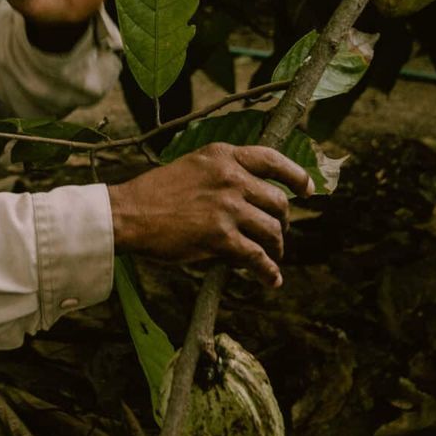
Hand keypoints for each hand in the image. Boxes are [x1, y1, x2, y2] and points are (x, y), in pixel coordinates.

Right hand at [106, 144, 311, 287]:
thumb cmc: (155, 193)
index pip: (273, 160)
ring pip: (272, 230)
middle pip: (278, 202)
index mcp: (224, 156)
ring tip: (272, 257)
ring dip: (277, 247)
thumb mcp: (193, 167)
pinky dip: (268, 271)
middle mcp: (231, 178)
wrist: (128, 214)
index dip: (296, 176)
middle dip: (283, 222)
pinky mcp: (221, 237)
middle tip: (278, 235)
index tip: (307, 190)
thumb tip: (252, 196)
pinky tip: (271, 279)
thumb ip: (224, 173)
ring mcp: (227, 207)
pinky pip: (257, 257)